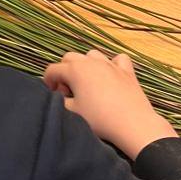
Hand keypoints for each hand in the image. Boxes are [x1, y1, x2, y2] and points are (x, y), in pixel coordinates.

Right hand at [43, 50, 176, 157]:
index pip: (52, 69)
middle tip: (68, 90)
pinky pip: (117, 59)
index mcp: (75, 70)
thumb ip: (60, 100)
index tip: (52, 94)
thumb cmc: (99, 118)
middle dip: (64, 71)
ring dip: (85, 65)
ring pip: (92, 55)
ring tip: (87, 82)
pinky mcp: (127, 71)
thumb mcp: (72, 112)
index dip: (48, 81)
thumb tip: (59, 95)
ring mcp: (111, 64)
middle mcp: (91, 62)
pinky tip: (110, 75)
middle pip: (69, 58)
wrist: (132, 124)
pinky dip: (112, 64)